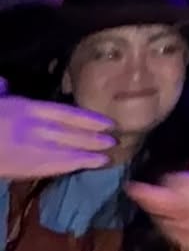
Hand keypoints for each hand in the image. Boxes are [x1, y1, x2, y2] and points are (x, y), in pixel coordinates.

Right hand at [0, 94, 115, 180]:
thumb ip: (0, 91)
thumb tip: (3, 82)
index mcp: (24, 108)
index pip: (63, 113)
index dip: (87, 118)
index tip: (107, 122)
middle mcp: (30, 128)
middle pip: (68, 133)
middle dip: (92, 138)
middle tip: (114, 140)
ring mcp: (26, 149)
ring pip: (63, 152)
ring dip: (86, 154)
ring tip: (107, 156)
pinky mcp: (20, 168)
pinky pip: (49, 168)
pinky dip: (69, 167)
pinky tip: (84, 167)